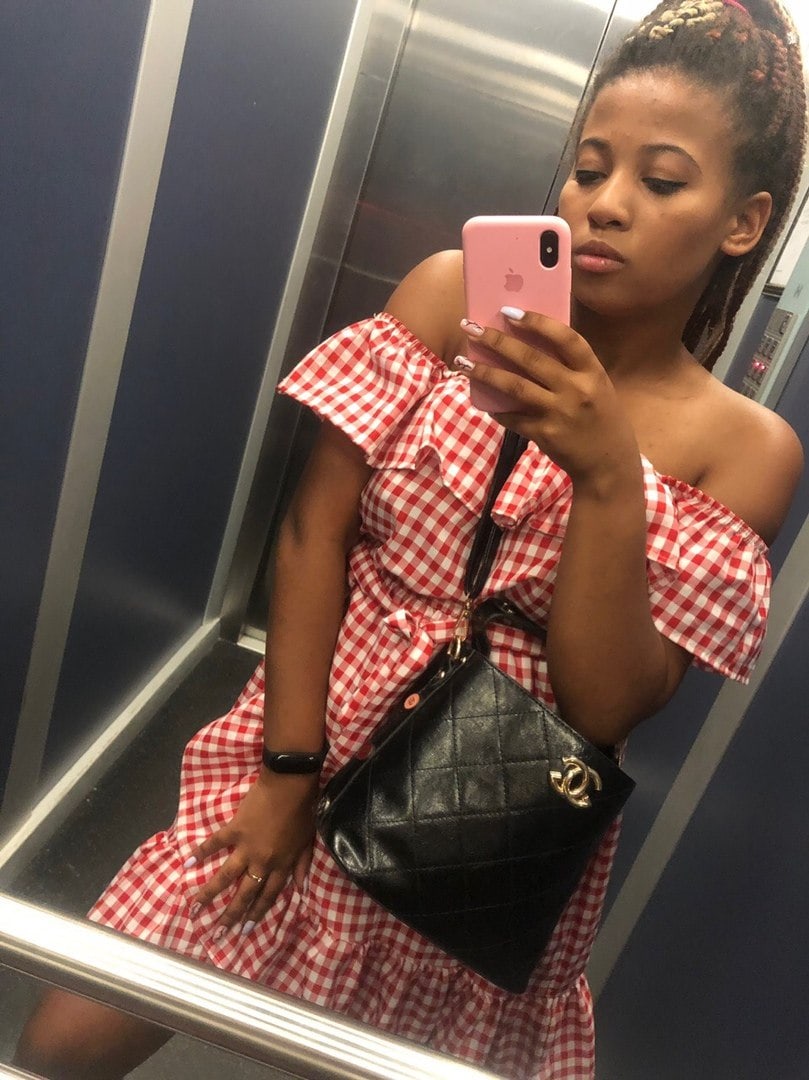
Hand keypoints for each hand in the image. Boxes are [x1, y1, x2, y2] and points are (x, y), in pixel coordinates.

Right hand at [187, 769, 318, 932]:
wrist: (289, 784)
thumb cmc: (303, 811)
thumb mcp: (308, 842)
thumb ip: (302, 865)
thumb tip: (302, 889)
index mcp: (281, 865)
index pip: (268, 896)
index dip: (257, 914)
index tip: (245, 931)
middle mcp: (262, 862)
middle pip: (245, 893)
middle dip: (231, 916)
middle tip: (217, 934)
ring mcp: (246, 847)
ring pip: (225, 876)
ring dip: (209, 893)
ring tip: (194, 908)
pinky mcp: (234, 830)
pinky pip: (215, 844)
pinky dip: (201, 853)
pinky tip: (187, 864)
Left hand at [459, 309, 639, 494]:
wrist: (609, 465)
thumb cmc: (602, 419)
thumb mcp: (597, 387)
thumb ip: (571, 368)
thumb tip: (529, 343)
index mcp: (592, 372)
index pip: (566, 338)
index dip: (538, 322)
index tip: (509, 312)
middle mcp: (576, 389)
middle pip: (531, 359)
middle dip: (498, 341)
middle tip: (472, 329)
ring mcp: (559, 413)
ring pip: (515, 386)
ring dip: (485, 373)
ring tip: (463, 362)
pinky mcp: (545, 434)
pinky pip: (513, 417)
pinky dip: (496, 408)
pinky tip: (482, 401)